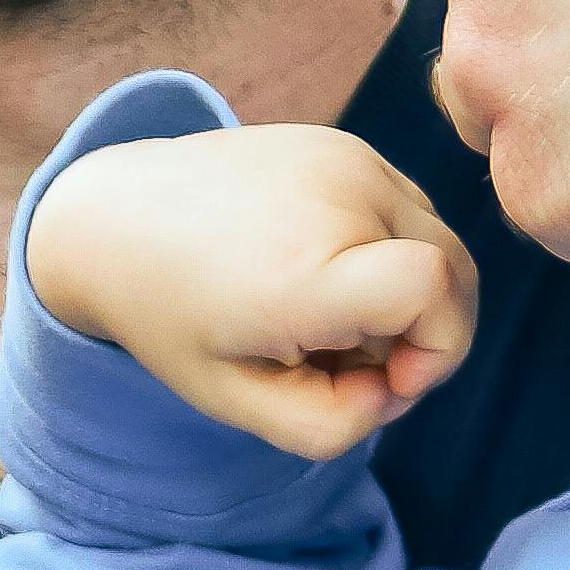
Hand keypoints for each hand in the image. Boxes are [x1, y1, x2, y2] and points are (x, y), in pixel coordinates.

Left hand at [28, 121, 477, 458]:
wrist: (114, 217)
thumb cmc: (173, 320)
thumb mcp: (234, 403)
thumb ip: (330, 425)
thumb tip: (394, 386)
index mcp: (301, 270)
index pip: (433, 291)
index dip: (437, 349)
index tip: (385, 379)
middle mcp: (334, 197)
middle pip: (455, 275)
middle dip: (424, 334)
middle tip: (347, 358)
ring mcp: (346, 158)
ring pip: (440, 243)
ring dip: (407, 294)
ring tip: (326, 311)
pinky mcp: (347, 144)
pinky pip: (410, 211)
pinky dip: (387, 252)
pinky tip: (320, 267)